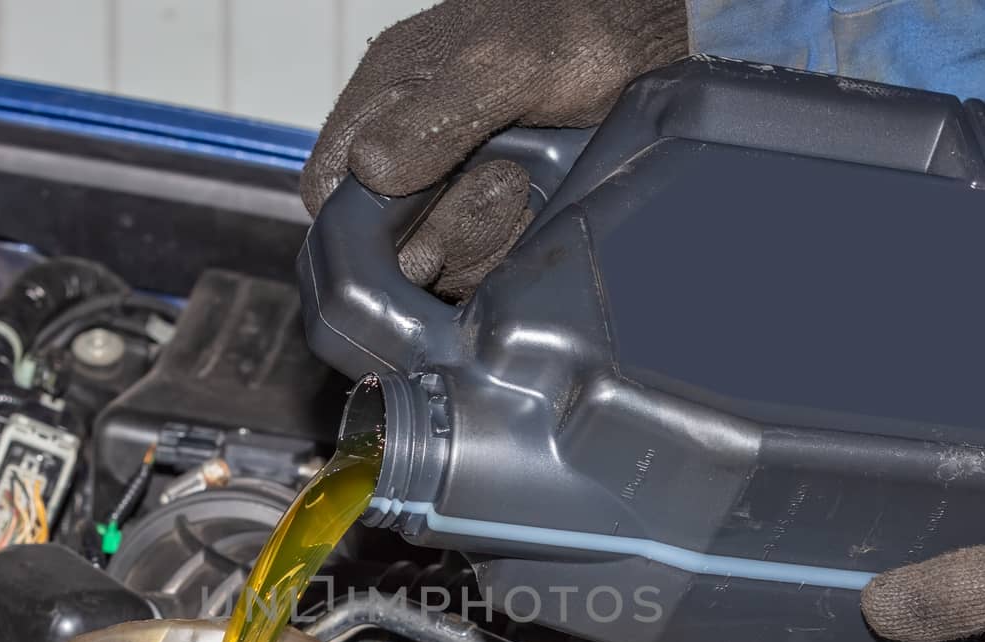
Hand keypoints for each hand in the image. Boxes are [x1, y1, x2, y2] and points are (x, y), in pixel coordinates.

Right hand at [301, 0, 686, 298]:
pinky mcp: (493, 221)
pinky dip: (507, 246)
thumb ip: (431, 118)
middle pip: (382, 241)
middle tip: (499, 183)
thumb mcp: (502, 65)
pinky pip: (479, 267)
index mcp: (386, 98)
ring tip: (522, 183)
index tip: (408, 221)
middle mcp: (410, 148)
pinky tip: (537, 204)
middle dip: (439, 228)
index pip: (327, 186)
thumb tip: (370, 172)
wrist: (657, 49)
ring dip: (479, 237)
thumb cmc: (581, 31)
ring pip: (433, 260)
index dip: (353, 222)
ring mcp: (453, 188)